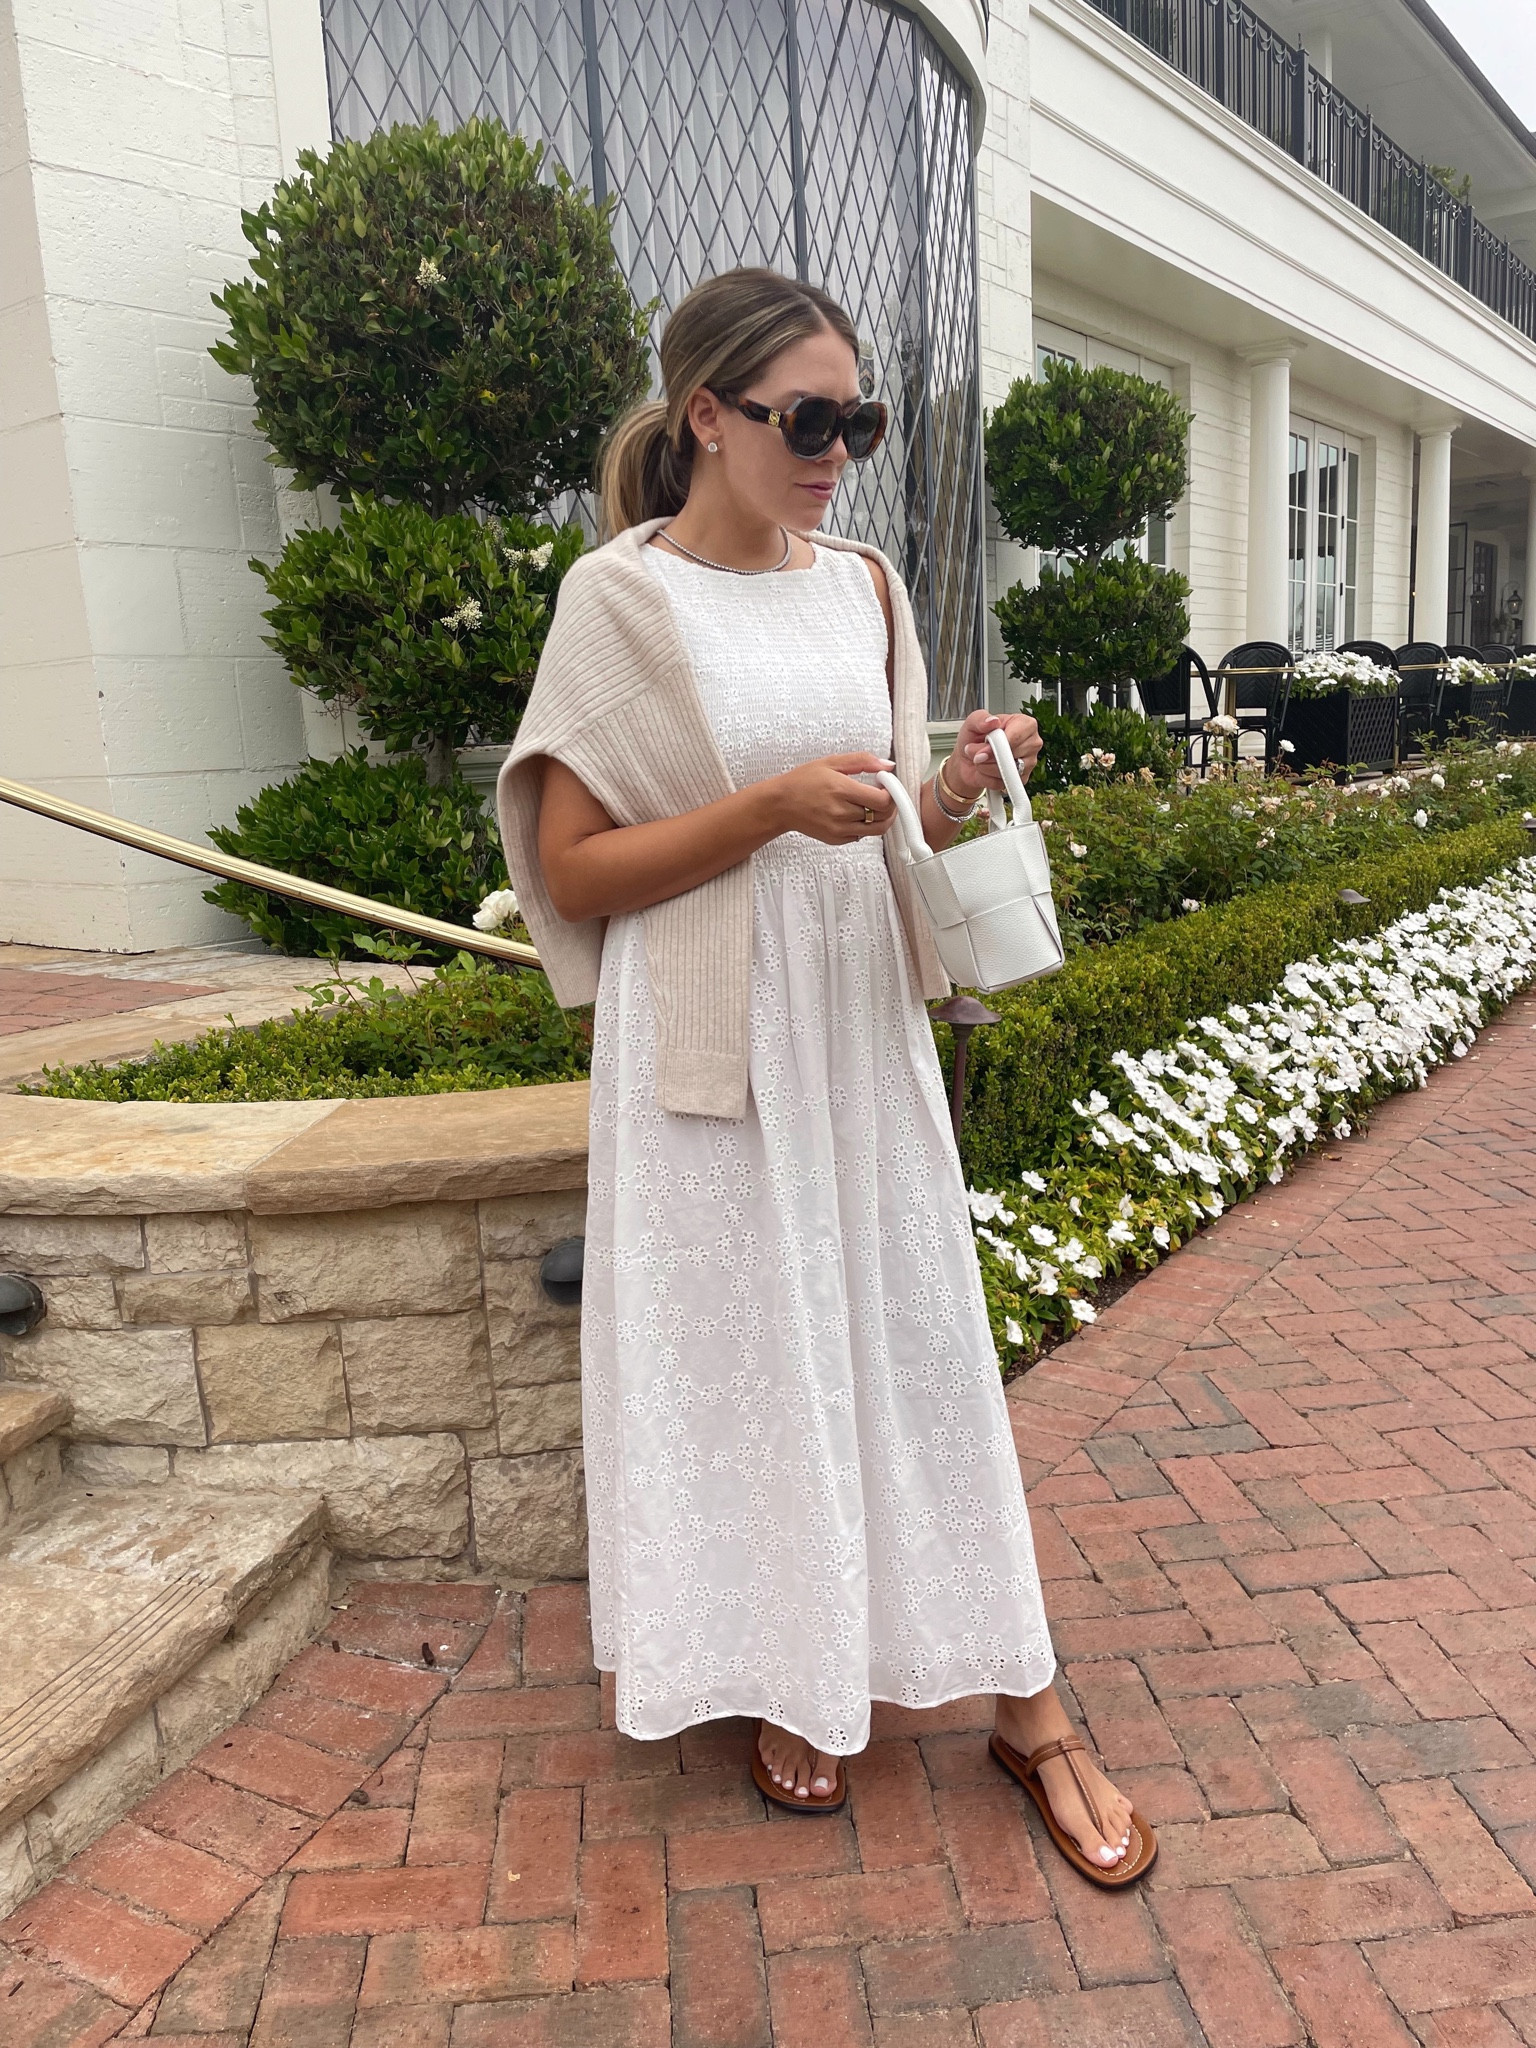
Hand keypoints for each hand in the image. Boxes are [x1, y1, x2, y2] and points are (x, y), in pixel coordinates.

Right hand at [769, 752, 896, 843]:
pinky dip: (866, 826)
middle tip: (885, 794)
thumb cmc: (803, 781)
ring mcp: (839, 829)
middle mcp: (841, 813)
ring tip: (876, 805)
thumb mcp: (832, 762)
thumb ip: (863, 761)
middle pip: (883, 816)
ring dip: (883, 818)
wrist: (780, 804)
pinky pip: (862, 835)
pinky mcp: (836, 840)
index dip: (892, 793)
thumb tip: (888, 765)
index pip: (882, 800)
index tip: (887, 785)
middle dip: (891, 805)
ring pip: (877, 830)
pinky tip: (857, 814)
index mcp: (842, 790)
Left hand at [945, 711, 1041, 800]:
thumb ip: (980, 719)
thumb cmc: (976, 737)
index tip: (986, 742)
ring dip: (985, 767)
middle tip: (979, 751)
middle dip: (988, 755)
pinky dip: (987, 779)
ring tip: (981, 759)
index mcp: (1025, 724)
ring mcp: (1028, 763)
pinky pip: (1001, 784)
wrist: (968, 759)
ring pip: (1006, 771)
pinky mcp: (1020, 780)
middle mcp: (1030, 743)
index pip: (1016, 737)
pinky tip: (986, 770)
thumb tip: (992, 722)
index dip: (998, 743)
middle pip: (1011, 755)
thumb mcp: (973, 722)